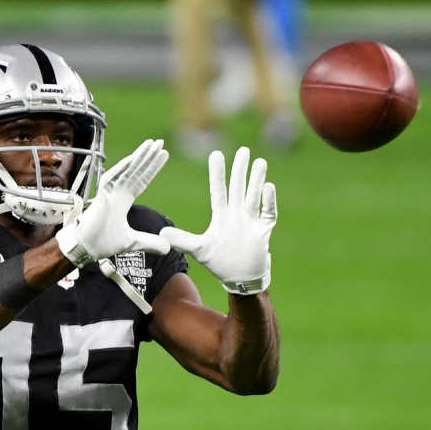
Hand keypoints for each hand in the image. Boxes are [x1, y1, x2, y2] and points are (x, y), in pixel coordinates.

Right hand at [56, 139, 169, 266]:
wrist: (86, 248)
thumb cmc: (103, 243)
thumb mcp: (133, 242)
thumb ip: (150, 242)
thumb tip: (168, 248)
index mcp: (123, 200)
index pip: (141, 180)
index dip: (152, 169)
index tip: (163, 156)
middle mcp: (117, 192)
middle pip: (136, 171)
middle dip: (148, 157)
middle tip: (161, 143)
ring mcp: (109, 192)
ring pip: (127, 170)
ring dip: (139, 157)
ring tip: (152, 144)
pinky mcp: (101, 196)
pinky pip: (112, 178)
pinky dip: (122, 168)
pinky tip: (133, 158)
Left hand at [160, 147, 276, 294]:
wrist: (241, 279)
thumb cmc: (221, 263)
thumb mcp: (199, 250)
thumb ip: (183, 240)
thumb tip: (162, 233)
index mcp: (221, 216)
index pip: (218, 190)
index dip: (217, 173)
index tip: (216, 153)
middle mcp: (237, 215)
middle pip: (238, 188)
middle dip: (240, 170)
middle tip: (244, 150)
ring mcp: (251, 222)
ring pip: (253, 196)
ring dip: (256, 180)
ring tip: (259, 161)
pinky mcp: (263, 231)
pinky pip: (268, 213)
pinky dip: (269, 201)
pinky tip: (268, 187)